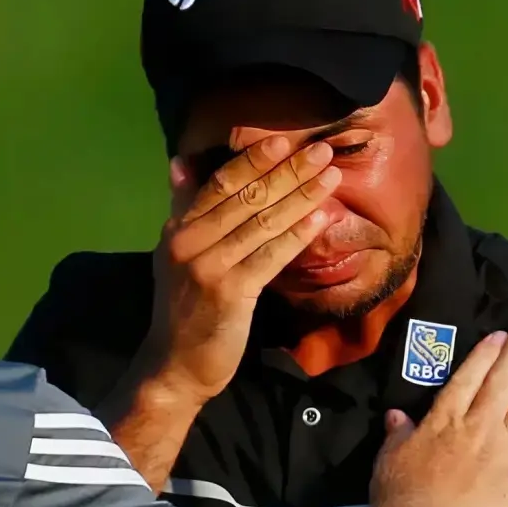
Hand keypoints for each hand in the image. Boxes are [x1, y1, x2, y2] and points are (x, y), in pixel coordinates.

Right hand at [140, 137, 339, 404]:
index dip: (253, 159)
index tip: (286, 140)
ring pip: (262, 223)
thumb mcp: (175, 256)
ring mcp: (208, 267)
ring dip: (301, 196)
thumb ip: (183, 209)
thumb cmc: (184, 312)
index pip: (219, 183)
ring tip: (331, 177)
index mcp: (178, 229)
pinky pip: (270, 256)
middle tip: (323, 150)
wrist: (175, 366)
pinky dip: (297, 234)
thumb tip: (180, 163)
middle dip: (288, 171)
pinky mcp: (229, 293)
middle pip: (246, 197)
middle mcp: (188, 242)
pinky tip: (321, 218)